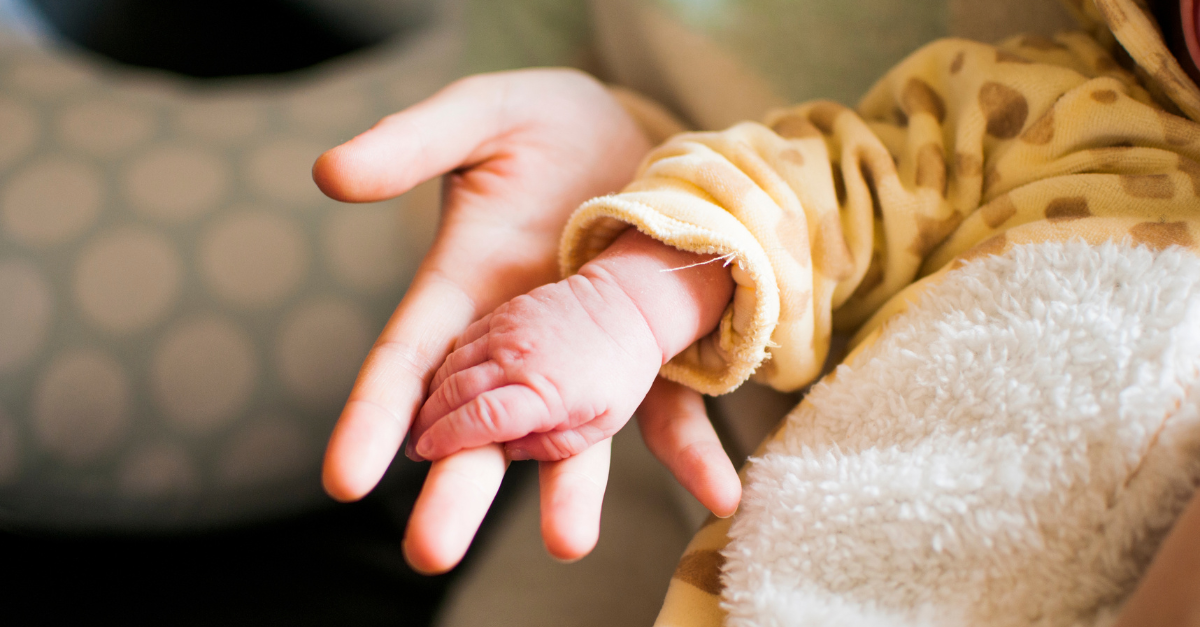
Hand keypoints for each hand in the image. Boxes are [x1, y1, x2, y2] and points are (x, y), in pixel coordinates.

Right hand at [314, 69, 738, 573]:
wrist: (639, 129)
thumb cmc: (545, 122)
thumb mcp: (482, 116)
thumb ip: (413, 144)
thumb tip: (329, 173)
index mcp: (464, 289)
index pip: (407, 363)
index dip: (374, 416)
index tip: (346, 477)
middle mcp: (521, 338)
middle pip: (479, 422)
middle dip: (456, 486)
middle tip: (429, 551)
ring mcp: (589, 350)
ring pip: (571, 430)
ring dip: (568, 486)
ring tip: (566, 540)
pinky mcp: (654, 344)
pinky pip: (670, 406)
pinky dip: (692, 448)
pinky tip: (717, 490)